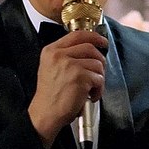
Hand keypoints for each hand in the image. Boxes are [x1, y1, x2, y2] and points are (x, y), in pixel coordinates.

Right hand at [29, 30, 107, 148]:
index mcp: (51, 50)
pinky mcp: (80, 77)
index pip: (77, 35)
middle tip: (99, 72)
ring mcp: (70, 65)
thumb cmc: (50, 95)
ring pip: (97, 63)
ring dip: (99, 78)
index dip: (93, 36)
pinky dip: (99, 89)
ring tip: (91, 89)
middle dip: (100, 60)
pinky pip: (99, 78)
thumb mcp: (50, 68)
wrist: (45, 113)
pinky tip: (90, 96)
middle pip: (90, 48)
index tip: (102, 41)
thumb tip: (90, 51)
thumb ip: (65, 56)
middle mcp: (59, 55)